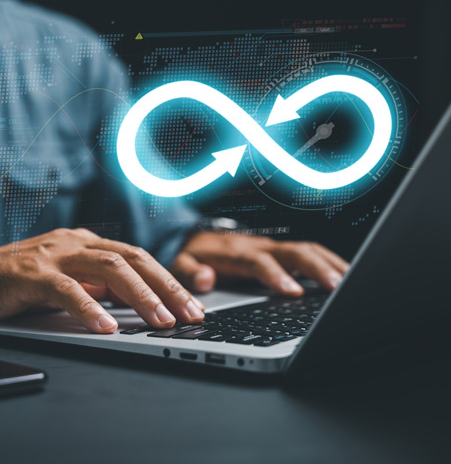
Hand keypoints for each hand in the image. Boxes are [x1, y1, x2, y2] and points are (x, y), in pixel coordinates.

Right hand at [0, 228, 204, 332]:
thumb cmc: (15, 283)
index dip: (169, 280)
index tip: (193, 304)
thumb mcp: (65, 285)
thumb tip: (134, 305)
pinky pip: (65, 289)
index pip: (138, 258)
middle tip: (191, 314)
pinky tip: (106, 326)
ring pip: (108, 268)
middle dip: (167, 287)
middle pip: (132, 258)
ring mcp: (52, 255)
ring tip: (161, 321)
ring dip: (140, 295)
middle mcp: (74, 243)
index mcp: (85, 245)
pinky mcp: (29, 274)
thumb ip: (95, 289)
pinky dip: (89, 308)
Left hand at [171, 232, 348, 295]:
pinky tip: (345, 278)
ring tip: (351, 284)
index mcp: (236, 252)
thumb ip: (188, 272)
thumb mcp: (180, 263)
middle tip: (336, 289)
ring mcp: (274, 248)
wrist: (198, 239)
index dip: (276, 276)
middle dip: (317, 268)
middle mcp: (260, 247)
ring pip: (308, 251)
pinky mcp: (283, 254)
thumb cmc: (193, 254)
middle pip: (294, 252)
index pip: (260, 262)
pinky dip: (330, 264)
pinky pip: (311, 254)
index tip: (293, 292)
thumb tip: (205, 279)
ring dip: (331, 265)